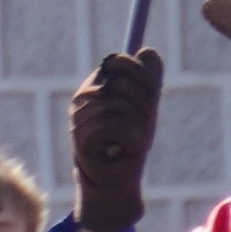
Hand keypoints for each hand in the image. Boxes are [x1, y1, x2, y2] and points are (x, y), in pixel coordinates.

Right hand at [66, 47, 163, 231]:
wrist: (114, 180)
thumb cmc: (129, 142)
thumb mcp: (144, 107)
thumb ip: (148, 79)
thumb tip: (148, 51)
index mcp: (95, 86)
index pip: (118, 61)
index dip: (141, 73)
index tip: (151, 91)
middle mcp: (82, 98)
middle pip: (123, 81)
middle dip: (143, 101)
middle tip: (141, 121)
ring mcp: (79, 117)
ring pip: (122, 104)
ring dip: (138, 123)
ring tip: (131, 139)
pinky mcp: (82, 136)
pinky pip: (118, 124)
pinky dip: (132, 137)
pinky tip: (127, 147)